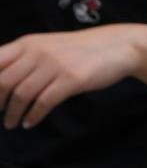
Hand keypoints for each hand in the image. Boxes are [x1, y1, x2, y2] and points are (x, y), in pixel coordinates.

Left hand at [0, 25, 143, 129]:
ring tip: (11, 123)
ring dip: (13, 113)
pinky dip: (33, 115)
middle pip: (4, 81)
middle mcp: (37, 52)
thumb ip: (25, 58)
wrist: (114, 46)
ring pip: (22, 93)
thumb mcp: (47, 47)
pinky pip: (44, 102)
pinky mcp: (71, 80)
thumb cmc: (79, 50)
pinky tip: (30, 123)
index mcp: (27, 43)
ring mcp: (54, 66)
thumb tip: (3, 79)